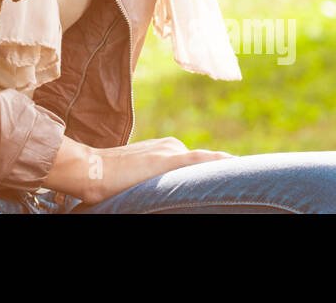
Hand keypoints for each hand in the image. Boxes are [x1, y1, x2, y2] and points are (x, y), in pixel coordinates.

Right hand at [43, 135, 234, 204]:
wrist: (91, 168)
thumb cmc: (106, 176)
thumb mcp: (136, 173)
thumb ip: (154, 176)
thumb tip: (160, 188)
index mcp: (166, 148)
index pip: (196, 164)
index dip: (214, 173)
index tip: (232, 179)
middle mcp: (172, 146)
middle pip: (203, 166)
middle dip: (217, 177)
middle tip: (242, 187)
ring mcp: (172, 152)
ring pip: (205, 164)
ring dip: (221, 172)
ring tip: (244, 178)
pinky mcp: (169, 161)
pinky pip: (200, 161)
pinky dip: (217, 162)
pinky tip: (234, 164)